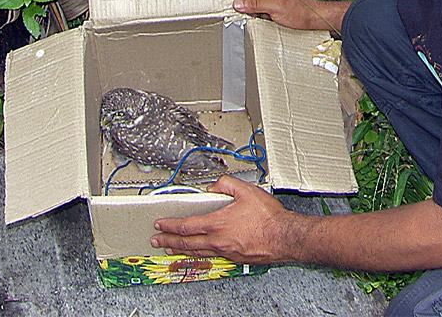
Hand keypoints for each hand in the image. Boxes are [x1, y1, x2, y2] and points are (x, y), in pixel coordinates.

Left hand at [151, 175, 298, 263]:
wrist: (284, 237)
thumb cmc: (269, 217)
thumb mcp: (247, 190)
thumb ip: (226, 184)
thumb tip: (214, 187)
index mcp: (218, 223)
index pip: (186, 225)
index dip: (170, 225)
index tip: (160, 224)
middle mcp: (218, 240)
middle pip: (186, 243)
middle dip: (168, 241)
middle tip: (156, 240)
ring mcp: (226, 251)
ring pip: (197, 252)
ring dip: (181, 250)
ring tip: (170, 249)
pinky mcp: (235, 258)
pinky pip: (211, 256)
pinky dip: (199, 254)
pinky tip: (198, 252)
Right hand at [233, 0, 349, 32]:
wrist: (314, 18)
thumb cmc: (301, 10)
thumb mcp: (276, 7)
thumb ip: (255, 3)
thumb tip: (237, 3)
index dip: (239, 1)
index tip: (234, 12)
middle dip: (248, 10)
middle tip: (257, 16)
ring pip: (252, 6)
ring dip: (255, 15)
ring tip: (266, 18)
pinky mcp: (271, 5)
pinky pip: (259, 11)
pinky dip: (260, 17)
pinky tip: (268, 20)